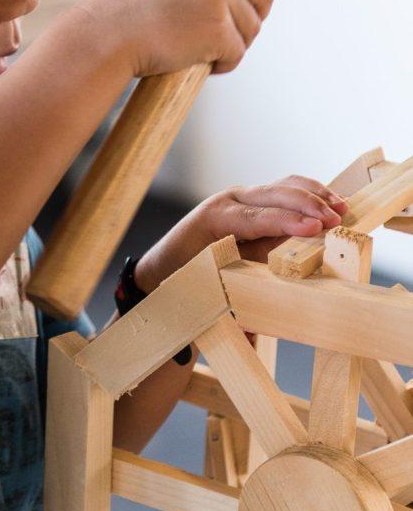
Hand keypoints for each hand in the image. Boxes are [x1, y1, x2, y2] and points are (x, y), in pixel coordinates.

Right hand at [82, 0, 279, 77]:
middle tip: (215, 31)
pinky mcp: (218, 27)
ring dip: (232, 42)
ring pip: (253, 26)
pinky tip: (195, 60)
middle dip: (249, 15)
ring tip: (195, 46)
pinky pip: (239, 51)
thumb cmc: (128, 12)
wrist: (102, 38)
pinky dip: (223, 63)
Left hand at [135, 176, 347, 292]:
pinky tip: (333, 201)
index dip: (285, 221)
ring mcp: (242, 197)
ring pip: (282, 185)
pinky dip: (310, 193)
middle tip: (335, 219)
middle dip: (306, 204)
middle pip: (272, 194)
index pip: (254, 218)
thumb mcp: (208, 284)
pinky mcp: (256, 200)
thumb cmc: (187, 276)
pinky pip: (286, 189)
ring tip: (342, 207)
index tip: (314, 227)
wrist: (168, 262)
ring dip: (313, 194)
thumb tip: (256, 325)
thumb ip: (238, 290)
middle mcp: (228, 201)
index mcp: (213, 219)